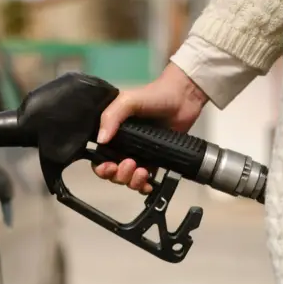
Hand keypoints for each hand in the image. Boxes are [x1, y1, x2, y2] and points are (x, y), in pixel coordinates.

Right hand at [92, 62, 208, 193]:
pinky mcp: (155, 161)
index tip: (110, 166)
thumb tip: (100, 140)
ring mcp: (139, 155)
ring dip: (132, 181)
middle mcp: (122, 146)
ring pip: (128, 179)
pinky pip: (145, 181)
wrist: (183, 98)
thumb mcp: (127, 101)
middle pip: (112, 173)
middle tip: (130, 164)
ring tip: (142, 171)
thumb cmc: (153, 96)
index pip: (99, 157)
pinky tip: (149, 184)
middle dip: (119, 175)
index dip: (101, 167)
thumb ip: (111, 117)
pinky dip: (144, 187)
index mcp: (112, 133)